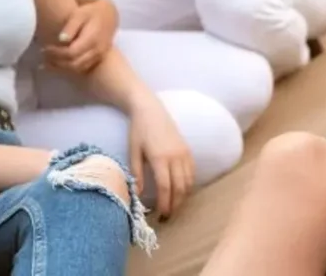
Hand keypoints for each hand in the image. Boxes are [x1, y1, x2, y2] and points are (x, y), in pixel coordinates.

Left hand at [46, 0, 116, 72]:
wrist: (110, 15)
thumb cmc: (92, 11)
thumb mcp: (80, 13)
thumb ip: (71, 26)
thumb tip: (61, 39)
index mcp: (91, 39)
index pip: (71, 53)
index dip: (56, 53)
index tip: (44, 48)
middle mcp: (96, 51)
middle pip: (74, 64)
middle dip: (56, 62)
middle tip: (43, 56)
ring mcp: (98, 56)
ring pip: (78, 69)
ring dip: (61, 68)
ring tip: (46, 63)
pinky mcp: (98, 59)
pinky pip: (82, 68)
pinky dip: (69, 69)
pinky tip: (58, 65)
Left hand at [128, 102, 196, 220]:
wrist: (150, 109)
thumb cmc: (138, 130)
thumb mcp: (133, 152)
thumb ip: (136, 174)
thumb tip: (137, 195)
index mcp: (159, 158)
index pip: (165, 188)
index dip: (164, 204)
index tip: (160, 216)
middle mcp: (175, 157)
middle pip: (179, 188)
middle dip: (175, 205)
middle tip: (167, 217)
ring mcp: (184, 153)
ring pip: (188, 182)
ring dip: (182, 197)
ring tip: (173, 206)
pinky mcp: (188, 150)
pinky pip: (192, 172)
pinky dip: (188, 185)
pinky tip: (180, 191)